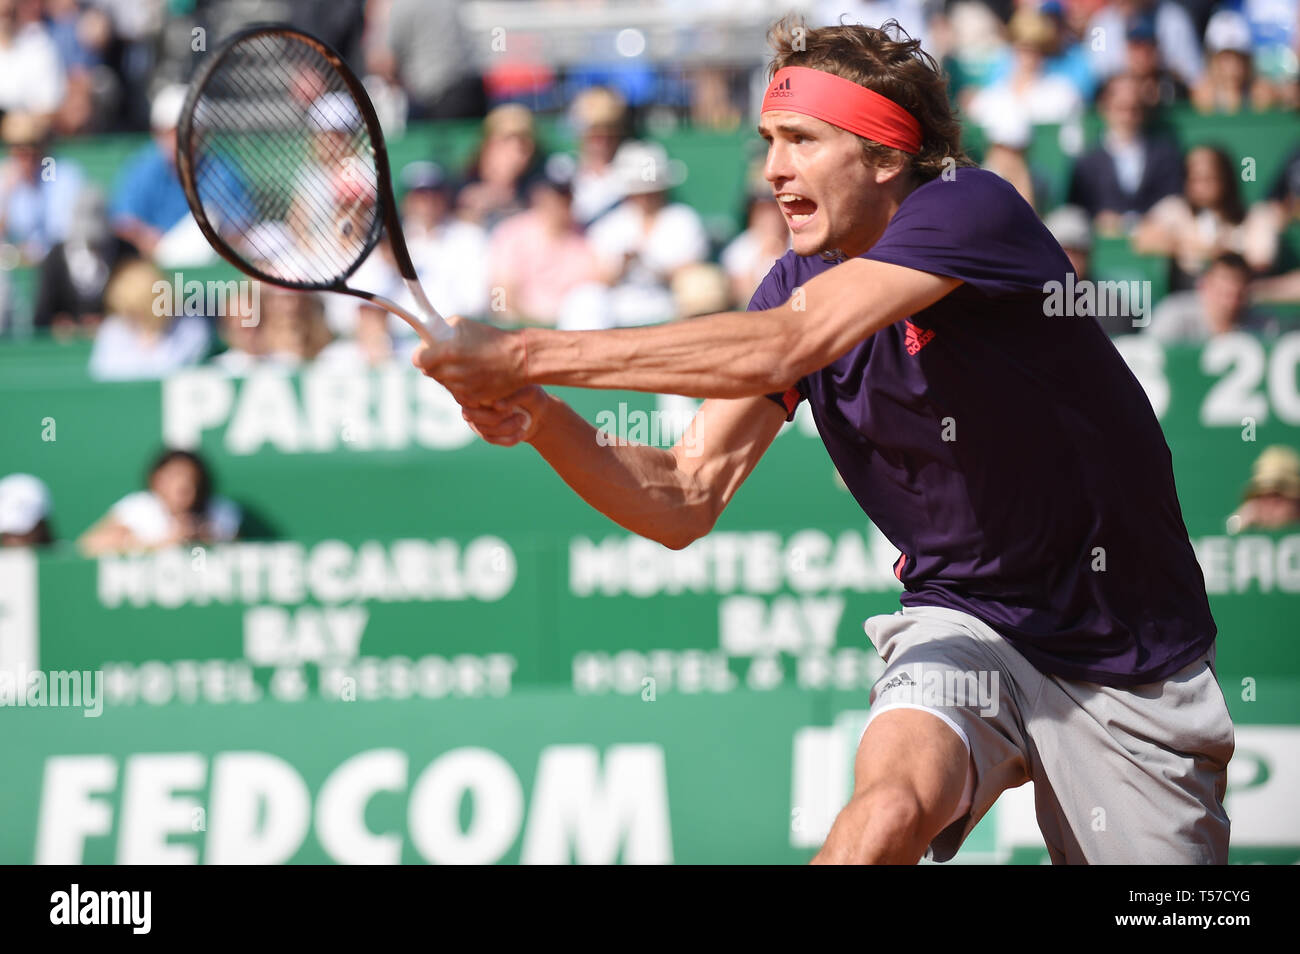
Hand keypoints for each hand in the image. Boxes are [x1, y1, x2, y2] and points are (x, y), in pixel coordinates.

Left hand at [410, 315, 527, 405]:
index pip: (418, 360)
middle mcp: (453, 372)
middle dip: (435, 364)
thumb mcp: (463, 324)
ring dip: (449, 375)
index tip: (426, 353)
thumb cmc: (492, 338)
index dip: (422, 356)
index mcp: (448, 352)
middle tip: (448, 357)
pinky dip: (462, 386)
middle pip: (430, 373)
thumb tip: (428, 335)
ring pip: (444, 383)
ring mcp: (462, 388)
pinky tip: (473, 376)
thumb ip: (440, 329)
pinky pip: (458, 393)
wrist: (519, 359)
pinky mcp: (472, 398)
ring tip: (465, 365)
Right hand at [459, 385, 549, 446]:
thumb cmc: (531, 396)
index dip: (490, 404)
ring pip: (484, 429)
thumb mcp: (527, 392)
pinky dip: (509, 439)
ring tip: (523, 419)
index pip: (472, 397)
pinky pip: (492, 440)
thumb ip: (511, 396)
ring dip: (507, 427)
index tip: (511, 407)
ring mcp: (477, 420)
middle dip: (497, 418)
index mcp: (480, 387)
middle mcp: (473, 403)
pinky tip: (522, 433)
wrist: (539, 414)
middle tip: (520, 415)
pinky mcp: (486, 434)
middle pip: (472, 415)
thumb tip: (495, 405)